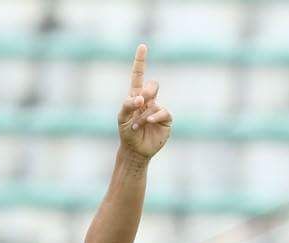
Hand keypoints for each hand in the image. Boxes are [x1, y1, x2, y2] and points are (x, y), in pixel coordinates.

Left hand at [118, 44, 171, 158]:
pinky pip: (163, 112)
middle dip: (146, 93)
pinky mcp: (166, 119)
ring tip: (136, 126)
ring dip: (143, 115)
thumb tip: (140, 98)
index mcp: (136, 96)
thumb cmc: (126, 133)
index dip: (140, 61)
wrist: (135, 150)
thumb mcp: (121, 118)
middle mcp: (149, 100)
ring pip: (154, 102)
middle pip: (152, 85)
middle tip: (139, 104)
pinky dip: (154, 117)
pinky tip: (147, 123)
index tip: (142, 46)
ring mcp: (158, 108)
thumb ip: (128, 105)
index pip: (138, 76)